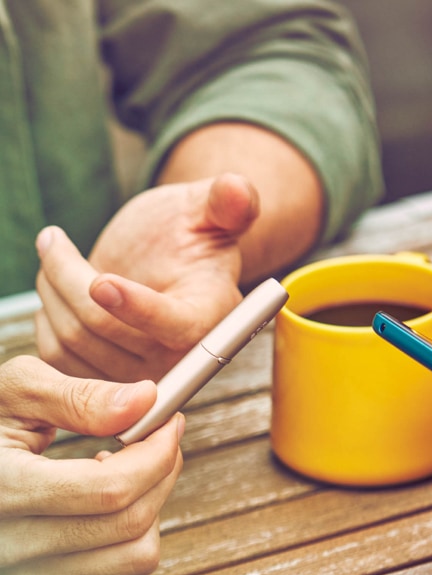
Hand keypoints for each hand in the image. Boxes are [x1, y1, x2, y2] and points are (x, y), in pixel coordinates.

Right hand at [0, 356, 183, 574]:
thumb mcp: (18, 390)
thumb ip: (81, 397)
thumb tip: (145, 400)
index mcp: (1, 488)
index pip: (108, 488)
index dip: (154, 454)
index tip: (168, 423)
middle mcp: (12, 544)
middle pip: (129, 521)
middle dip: (161, 472)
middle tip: (160, 438)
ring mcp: (29, 572)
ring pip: (136, 554)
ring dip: (151, 504)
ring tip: (125, 468)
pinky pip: (122, 568)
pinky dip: (133, 530)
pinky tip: (106, 496)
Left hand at [34, 173, 258, 381]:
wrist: (166, 265)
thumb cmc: (188, 236)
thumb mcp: (207, 211)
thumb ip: (227, 202)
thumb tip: (237, 189)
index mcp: (210, 318)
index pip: (174, 327)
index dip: (137, 309)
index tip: (101, 282)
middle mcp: (178, 357)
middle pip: (107, 330)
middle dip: (69, 277)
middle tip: (54, 240)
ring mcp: (140, 375)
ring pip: (75, 340)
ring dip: (52, 291)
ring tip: (55, 256)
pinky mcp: (106, 380)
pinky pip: (59, 358)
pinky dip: (46, 317)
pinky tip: (54, 289)